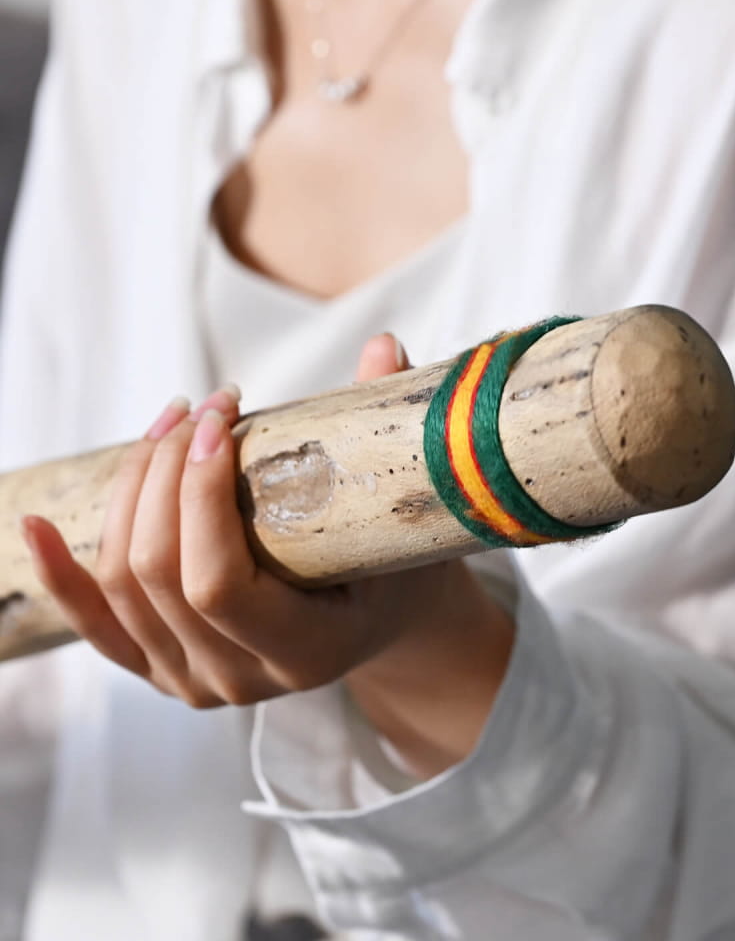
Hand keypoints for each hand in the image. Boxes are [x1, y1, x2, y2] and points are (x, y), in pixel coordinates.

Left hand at [22, 335, 512, 772]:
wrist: (384, 623)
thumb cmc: (401, 568)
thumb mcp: (406, 511)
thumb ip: (390, 430)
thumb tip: (383, 346)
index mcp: (305, 652)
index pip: (216, 583)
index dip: (201, 495)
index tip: (222, 419)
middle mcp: (238, 679)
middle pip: (157, 574)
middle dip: (166, 474)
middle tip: (200, 409)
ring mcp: (192, 679)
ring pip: (121, 583)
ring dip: (130, 493)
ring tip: (166, 429)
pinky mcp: (160, 666)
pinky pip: (95, 624)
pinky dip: (61, 575)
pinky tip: (37, 526)